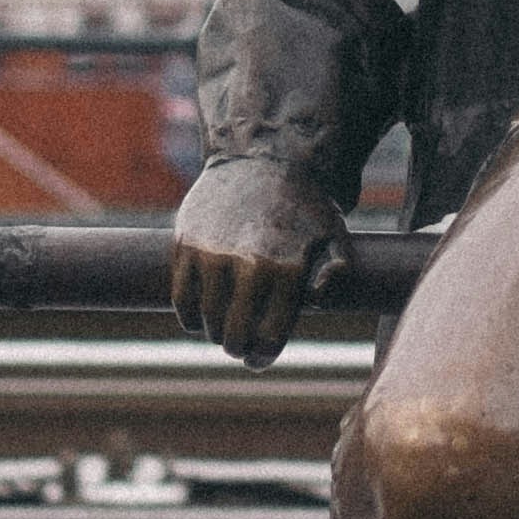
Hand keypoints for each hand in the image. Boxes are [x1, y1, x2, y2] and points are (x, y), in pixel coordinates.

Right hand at [168, 159, 340, 365]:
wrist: (262, 158)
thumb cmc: (302, 204)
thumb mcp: (334, 234)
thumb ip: (336, 270)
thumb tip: (318, 300)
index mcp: (286, 270)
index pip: (269, 337)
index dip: (262, 357)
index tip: (258, 360)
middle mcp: (248, 265)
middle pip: (233, 335)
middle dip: (237, 349)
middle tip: (238, 347)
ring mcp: (213, 255)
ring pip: (206, 321)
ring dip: (213, 332)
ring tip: (222, 327)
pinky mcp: (186, 245)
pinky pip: (182, 299)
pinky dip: (189, 316)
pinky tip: (200, 315)